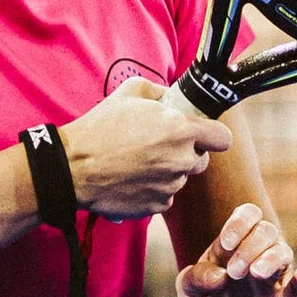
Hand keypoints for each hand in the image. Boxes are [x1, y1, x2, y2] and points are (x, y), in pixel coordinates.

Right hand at [60, 80, 230, 219]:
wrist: (74, 168)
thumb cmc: (100, 127)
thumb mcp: (131, 91)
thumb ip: (161, 91)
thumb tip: (171, 98)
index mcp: (180, 130)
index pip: (222, 138)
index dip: (213, 135)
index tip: (203, 135)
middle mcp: (181, 160)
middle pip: (202, 160)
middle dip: (187, 153)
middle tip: (160, 147)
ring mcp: (170, 186)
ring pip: (181, 179)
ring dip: (167, 171)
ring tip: (138, 163)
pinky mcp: (157, 205)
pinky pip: (165, 197)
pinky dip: (153, 190)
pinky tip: (132, 179)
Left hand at [178, 202, 296, 296]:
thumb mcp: (189, 296)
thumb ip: (194, 279)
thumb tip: (219, 275)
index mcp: (232, 248)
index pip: (247, 216)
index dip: (240, 223)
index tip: (227, 244)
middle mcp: (256, 257)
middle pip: (267, 231)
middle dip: (251, 245)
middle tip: (235, 272)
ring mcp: (273, 279)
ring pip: (284, 252)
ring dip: (270, 258)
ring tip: (255, 274)